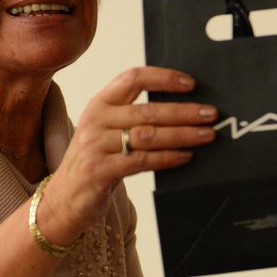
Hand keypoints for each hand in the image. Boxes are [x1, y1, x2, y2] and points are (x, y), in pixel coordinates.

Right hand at [36, 67, 215, 243]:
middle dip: (184, 112)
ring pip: (148, 136)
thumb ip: (136, 116)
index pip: (133, 78)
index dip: (163, 78)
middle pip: (147, 110)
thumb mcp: (108, 130)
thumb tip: (186, 110)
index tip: (191, 83)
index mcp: (100, 103)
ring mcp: (96, 146)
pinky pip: (142, 161)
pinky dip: (169, 158)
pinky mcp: (100, 171)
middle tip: (211, 114)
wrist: (65, 198)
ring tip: (207, 135)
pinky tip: (187, 156)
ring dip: (183, 135)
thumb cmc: (97, 160)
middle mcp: (96, 120)